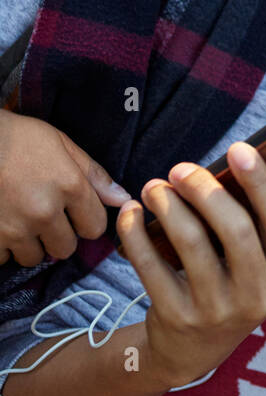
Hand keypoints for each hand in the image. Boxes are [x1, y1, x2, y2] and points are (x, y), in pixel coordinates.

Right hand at [0, 110, 130, 266]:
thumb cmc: (18, 136)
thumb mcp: (62, 144)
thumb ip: (94, 175)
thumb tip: (123, 199)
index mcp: (69, 186)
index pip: (95, 227)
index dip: (86, 220)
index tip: (73, 211)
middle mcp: (45, 212)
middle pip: (66, 248)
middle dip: (58, 235)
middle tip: (44, 215)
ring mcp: (15, 228)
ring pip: (34, 257)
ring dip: (30, 243)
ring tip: (21, 218)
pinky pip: (4, 259)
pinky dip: (3, 247)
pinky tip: (2, 224)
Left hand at [116, 142, 265, 388]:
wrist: (193, 349)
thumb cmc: (239, 284)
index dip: (261, 180)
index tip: (238, 148)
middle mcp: (259, 296)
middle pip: (236, 229)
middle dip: (205, 189)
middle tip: (181, 168)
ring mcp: (217, 311)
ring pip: (192, 243)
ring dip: (168, 205)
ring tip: (155, 186)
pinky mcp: (177, 319)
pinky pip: (152, 266)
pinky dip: (137, 233)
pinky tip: (132, 213)